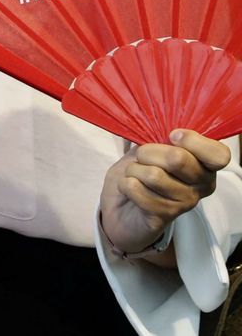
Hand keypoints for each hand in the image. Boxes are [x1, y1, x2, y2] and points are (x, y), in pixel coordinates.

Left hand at [100, 129, 231, 255]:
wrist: (123, 205)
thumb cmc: (141, 171)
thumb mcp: (151, 148)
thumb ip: (160, 138)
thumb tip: (157, 127)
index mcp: (205, 165)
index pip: (219, 155)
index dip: (193, 141)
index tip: (171, 136)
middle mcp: (202, 185)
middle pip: (177, 159)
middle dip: (148, 152)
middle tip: (141, 157)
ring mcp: (186, 202)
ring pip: (153, 175)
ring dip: (134, 170)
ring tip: (134, 174)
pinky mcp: (165, 215)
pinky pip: (137, 190)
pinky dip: (125, 184)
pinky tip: (129, 188)